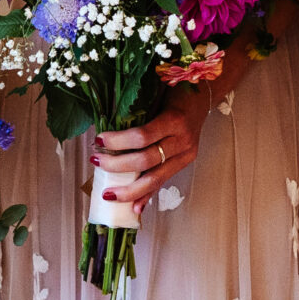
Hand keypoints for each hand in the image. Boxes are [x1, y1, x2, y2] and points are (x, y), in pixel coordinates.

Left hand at [93, 92, 210, 205]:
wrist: (202, 97)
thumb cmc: (173, 91)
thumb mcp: (155, 94)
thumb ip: (136, 112)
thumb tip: (106, 129)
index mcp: (173, 119)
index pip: (142, 136)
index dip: (118, 141)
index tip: (98, 141)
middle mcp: (182, 140)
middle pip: (147, 160)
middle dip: (118, 166)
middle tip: (96, 163)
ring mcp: (185, 154)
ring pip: (156, 178)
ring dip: (130, 189)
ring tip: (109, 194)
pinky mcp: (185, 163)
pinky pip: (163, 181)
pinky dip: (147, 195)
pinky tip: (134, 208)